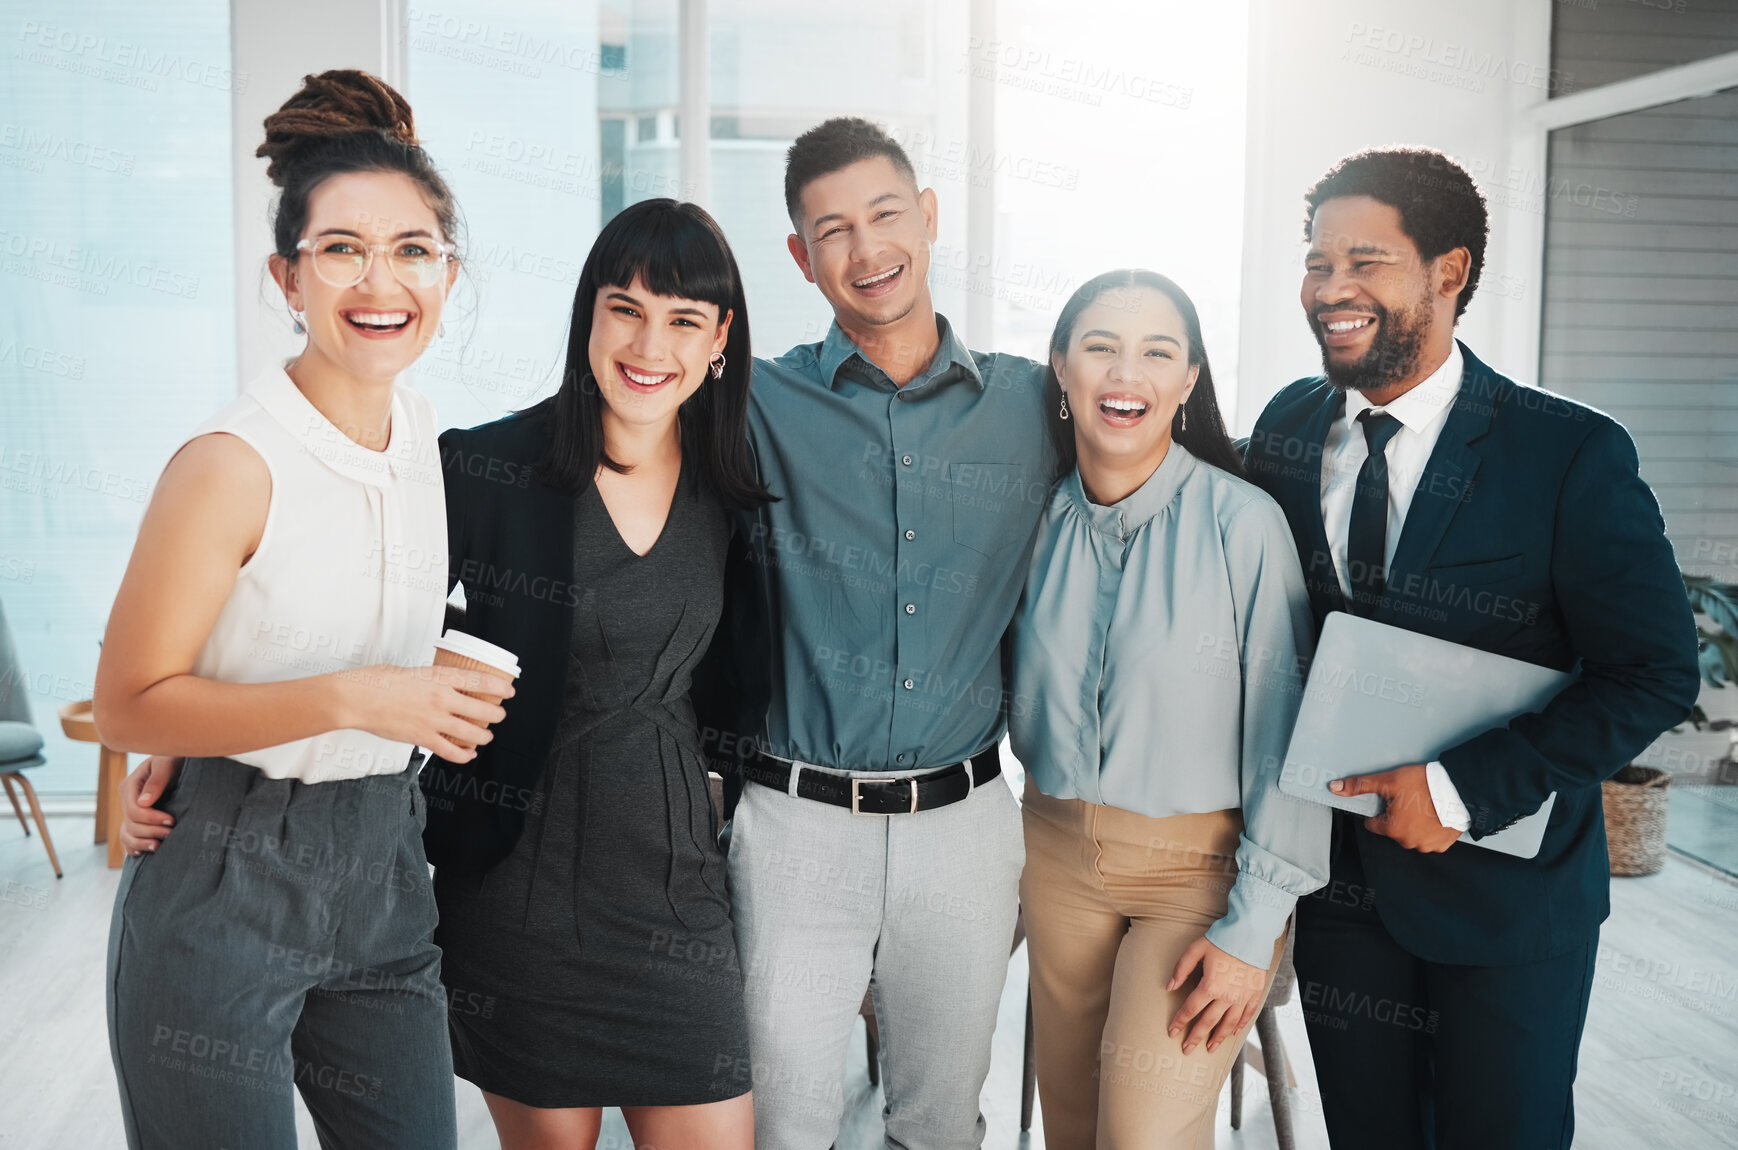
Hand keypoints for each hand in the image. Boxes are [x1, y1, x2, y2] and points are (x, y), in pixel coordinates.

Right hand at [118, 755, 180, 855]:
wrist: (180, 762)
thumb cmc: (175, 759)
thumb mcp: (167, 764)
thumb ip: (156, 781)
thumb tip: (144, 803)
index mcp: (130, 786)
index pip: (133, 810)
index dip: (151, 818)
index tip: (171, 820)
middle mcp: (127, 800)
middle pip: (131, 824)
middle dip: (151, 831)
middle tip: (171, 833)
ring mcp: (130, 810)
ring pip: (126, 834)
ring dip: (141, 843)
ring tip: (158, 847)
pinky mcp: (137, 819)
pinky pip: (128, 837)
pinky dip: (133, 846)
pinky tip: (143, 852)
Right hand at [342, 664, 514, 763]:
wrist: (356, 699)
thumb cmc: (377, 682)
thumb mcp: (412, 670)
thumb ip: (431, 678)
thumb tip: (441, 683)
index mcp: (440, 677)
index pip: (481, 681)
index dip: (500, 687)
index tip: (508, 690)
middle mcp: (442, 699)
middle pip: (483, 710)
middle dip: (496, 715)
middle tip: (499, 715)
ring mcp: (434, 720)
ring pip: (473, 733)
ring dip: (484, 737)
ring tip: (486, 736)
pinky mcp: (423, 738)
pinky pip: (452, 752)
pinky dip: (464, 756)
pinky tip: (468, 754)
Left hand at [1166, 936, 1269, 1054]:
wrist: (1251, 933)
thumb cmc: (1222, 938)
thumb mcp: (1196, 949)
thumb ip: (1181, 969)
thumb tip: (1169, 987)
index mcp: (1210, 986)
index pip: (1191, 1009)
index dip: (1180, 1022)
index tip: (1172, 1032)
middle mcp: (1227, 996)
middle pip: (1208, 1022)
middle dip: (1196, 1037)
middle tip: (1187, 1050)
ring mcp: (1242, 997)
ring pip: (1228, 1024)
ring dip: (1218, 1038)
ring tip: (1210, 1048)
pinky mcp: (1254, 994)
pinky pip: (1247, 1015)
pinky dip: (1239, 1026)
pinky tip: (1232, 1034)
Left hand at [1331, 764, 1461, 852]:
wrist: (1459, 790)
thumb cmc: (1424, 785)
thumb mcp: (1387, 781)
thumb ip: (1360, 785)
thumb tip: (1335, 788)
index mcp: (1392, 829)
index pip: (1373, 823)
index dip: (1379, 810)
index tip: (1390, 800)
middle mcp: (1408, 842)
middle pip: (1393, 829)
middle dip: (1397, 816)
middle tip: (1409, 800)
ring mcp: (1426, 845)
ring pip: (1411, 834)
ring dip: (1414, 823)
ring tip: (1423, 806)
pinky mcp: (1443, 844)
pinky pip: (1429, 839)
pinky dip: (1430, 829)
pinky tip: (1433, 815)